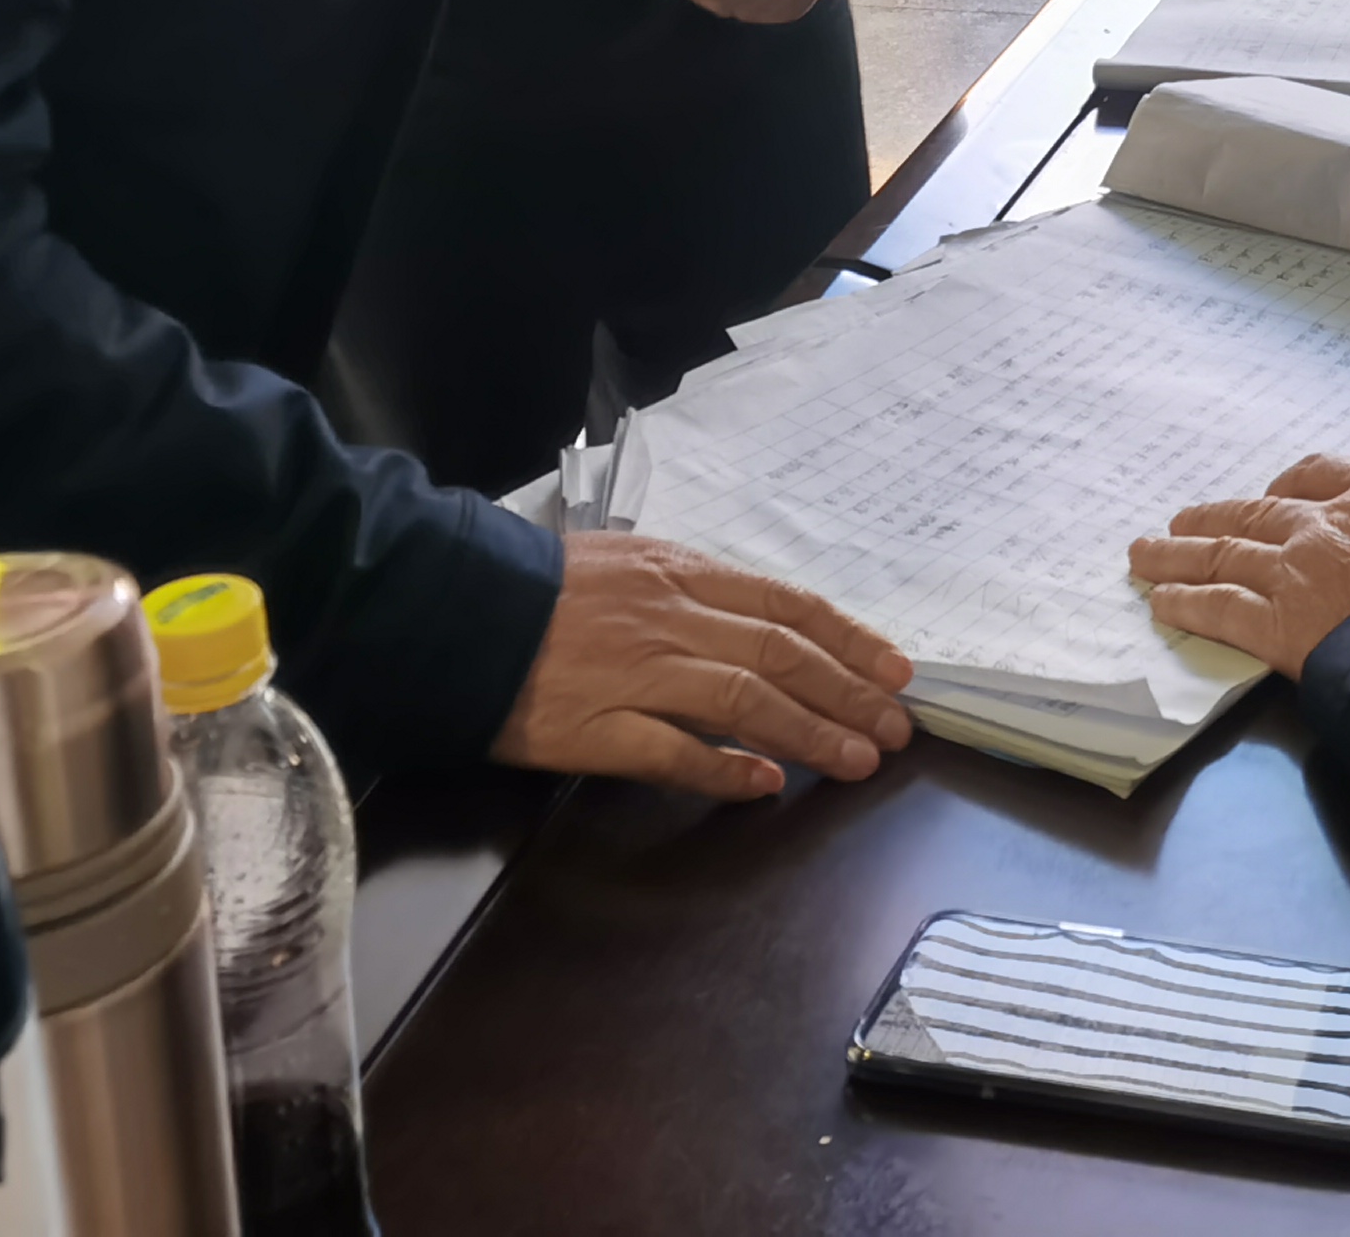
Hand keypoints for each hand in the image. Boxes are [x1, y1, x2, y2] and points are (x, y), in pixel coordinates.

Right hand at [489, 532, 915, 797]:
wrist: (453, 607)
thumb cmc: (539, 587)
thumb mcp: (626, 565)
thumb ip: (691, 593)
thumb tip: (758, 628)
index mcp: (681, 573)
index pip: (788, 606)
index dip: (850, 639)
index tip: (896, 670)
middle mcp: (670, 619)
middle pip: (782, 655)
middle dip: (850, 693)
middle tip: (896, 729)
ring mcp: (635, 675)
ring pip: (745, 701)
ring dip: (811, 732)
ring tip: (858, 760)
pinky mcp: (594, 728)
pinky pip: (672, 753)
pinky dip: (725, 770)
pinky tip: (766, 785)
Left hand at [1130, 456, 1349, 678]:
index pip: (1321, 474)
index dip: (1289, 485)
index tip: (1275, 492)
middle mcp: (1330, 523)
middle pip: (1256, 510)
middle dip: (1215, 516)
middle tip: (1182, 520)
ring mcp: (1299, 571)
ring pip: (1224, 553)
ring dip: (1180, 554)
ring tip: (1145, 554)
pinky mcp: (1281, 626)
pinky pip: (1221, 609)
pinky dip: (1186, 604)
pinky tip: (1161, 604)